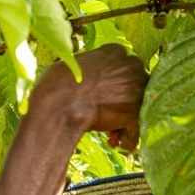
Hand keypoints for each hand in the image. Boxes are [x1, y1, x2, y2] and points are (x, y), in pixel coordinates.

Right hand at [30, 44, 147, 148]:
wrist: (59, 104)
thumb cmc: (57, 85)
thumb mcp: (75, 65)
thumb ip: (92, 69)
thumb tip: (91, 80)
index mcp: (115, 50)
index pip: (122, 70)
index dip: (112, 87)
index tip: (100, 99)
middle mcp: (132, 63)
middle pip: (132, 87)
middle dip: (120, 104)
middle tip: (106, 119)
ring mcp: (137, 86)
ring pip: (137, 106)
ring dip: (124, 122)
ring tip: (110, 136)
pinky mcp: (136, 109)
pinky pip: (137, 126)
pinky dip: (129, 138)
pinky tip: (116, 144)